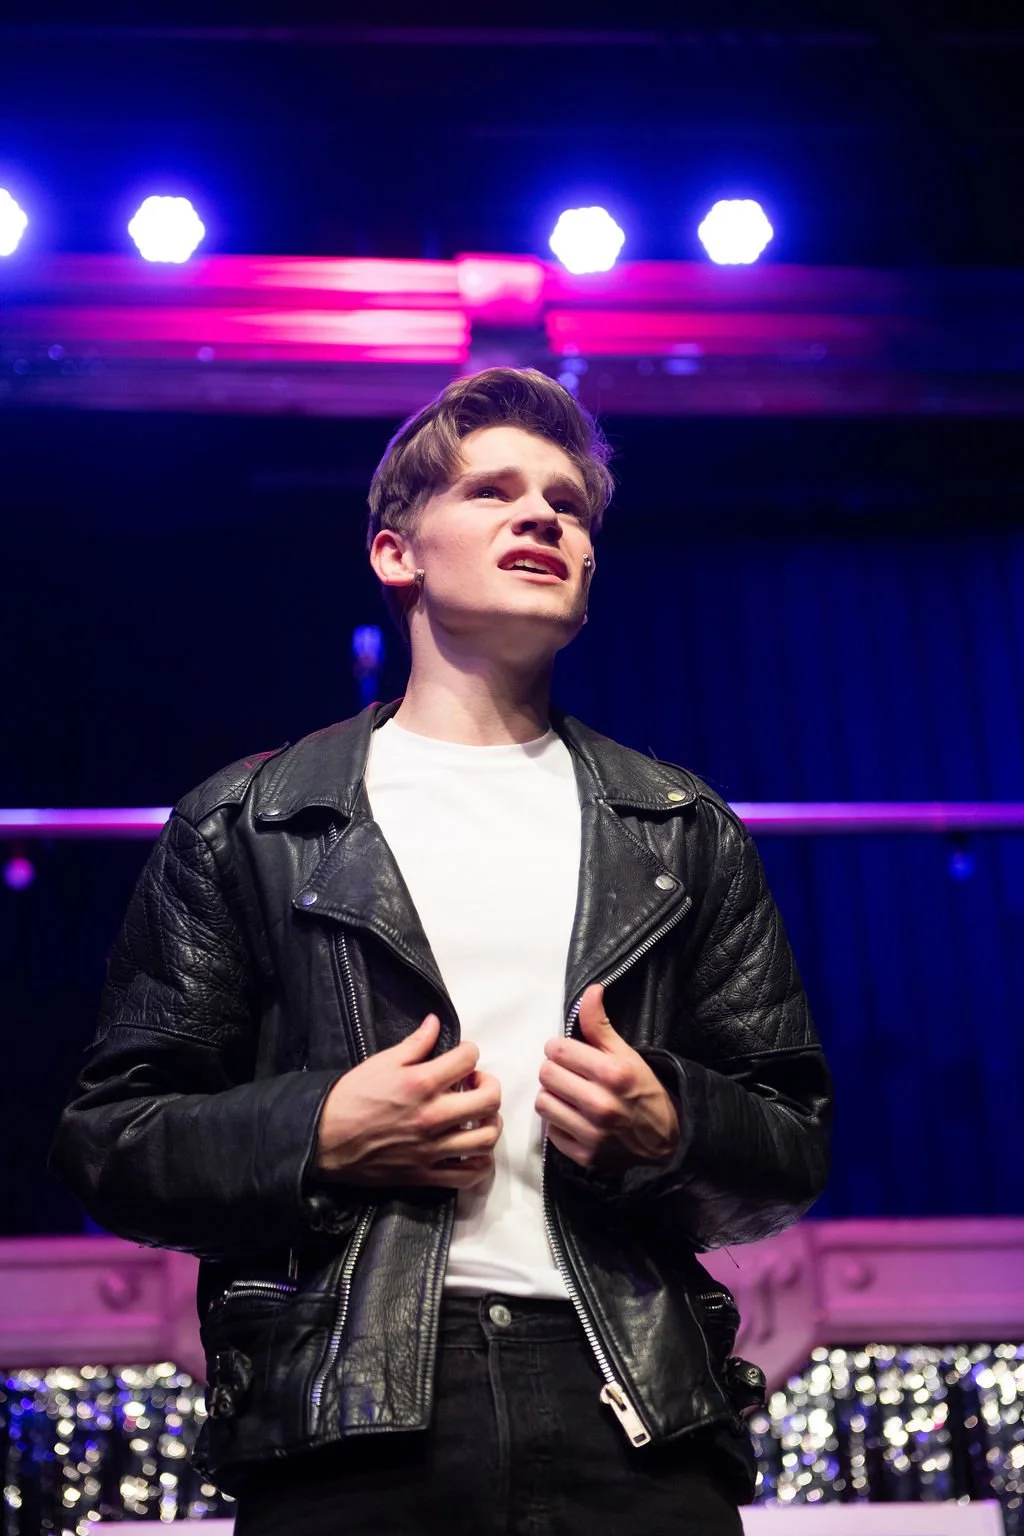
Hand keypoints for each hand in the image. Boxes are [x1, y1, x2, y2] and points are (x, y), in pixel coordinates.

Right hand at [315, 1014, 501, 1189]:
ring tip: (477, 1116)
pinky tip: (473, 1150)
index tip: (462, 1057)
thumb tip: (435, 1023)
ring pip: (487, 1138)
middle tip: (475, 1084)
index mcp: (421, 1084)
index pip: (469, 1059)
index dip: (469, 1052)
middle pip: (490, 1100)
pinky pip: (469, 1175)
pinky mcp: (426, 1175)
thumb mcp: (381, 1062)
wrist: (324, 1139)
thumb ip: (415, 1043)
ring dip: (490, 1122)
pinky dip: (480, 1163)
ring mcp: (432, 1149)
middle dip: (489, 1085)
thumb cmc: (351, 1098)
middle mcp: (433, 1117)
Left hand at [536, 984, 679, 1171]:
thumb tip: (590, 990)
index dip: (560, 1048)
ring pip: (543, 1103)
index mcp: (613, 1074)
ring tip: (569, 1095)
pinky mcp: (584, 1156)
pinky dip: (559, 1123)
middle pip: (546, 1075)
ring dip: (553, 1096)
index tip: (570, 1053)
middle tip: (570, 1074)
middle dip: (555, 1070)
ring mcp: (592, 1134)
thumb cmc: (644, 1090)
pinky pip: (550, 1131)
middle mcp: (602, 1105)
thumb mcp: (627, 1054)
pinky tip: (575, 1118)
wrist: (668, 1140)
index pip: (557, 1050)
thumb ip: (600, 1024)